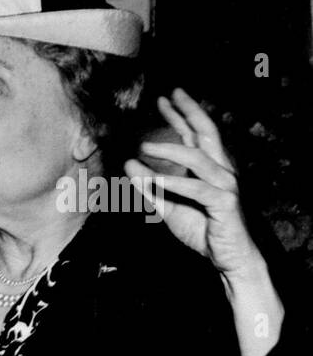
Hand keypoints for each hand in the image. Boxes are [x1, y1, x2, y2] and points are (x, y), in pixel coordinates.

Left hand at [126, 89, 264, 280]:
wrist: (228, 258)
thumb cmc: (203, 230)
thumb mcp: (168, 208)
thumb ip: (150, 187)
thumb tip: (129, 164)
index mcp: (212, 167)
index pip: (196, 134)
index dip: (181, 115)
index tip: (165, 98)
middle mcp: (222, 170)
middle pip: (206, 133)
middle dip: (186, 113)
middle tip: (167, 97)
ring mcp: (226, 184)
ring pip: (198, 158)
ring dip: (171, 150)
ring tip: (144, 147)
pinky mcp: (225, 202)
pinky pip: (197, 188)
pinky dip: (173, 183)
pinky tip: (154, 179)